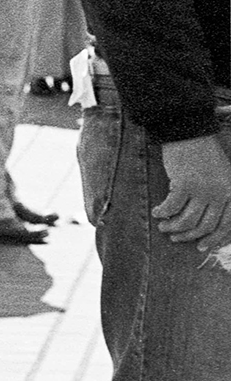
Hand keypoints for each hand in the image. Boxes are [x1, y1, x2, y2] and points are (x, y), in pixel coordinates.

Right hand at [154, 134, 230, 250]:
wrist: (189, 132)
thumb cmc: (203, 155)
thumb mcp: (221, 177)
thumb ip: (219, 198)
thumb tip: (205, 225)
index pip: (227, 225)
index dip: (214, 240)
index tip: (201, 247)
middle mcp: (221, 193)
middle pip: (205, 226)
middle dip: (189, 236)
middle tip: (175, 237)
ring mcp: (203, 189)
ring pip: (187, 221)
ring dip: (173, 227)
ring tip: (163, 226)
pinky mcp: (184, 185)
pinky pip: (171, 208)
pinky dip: (162, 212)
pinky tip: (157, 212)